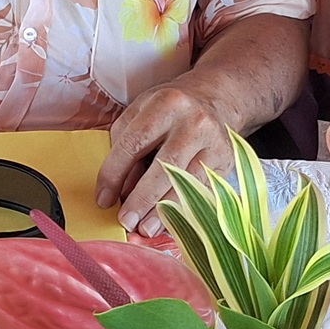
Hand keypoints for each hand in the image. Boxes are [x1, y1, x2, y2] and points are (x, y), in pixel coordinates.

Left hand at [96, 80, 239, 236]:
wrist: (214, 99)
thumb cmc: (169, 109)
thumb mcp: (141, 113)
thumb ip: (125, 146)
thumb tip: (119, 191)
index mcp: (165, 104)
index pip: (134, 143)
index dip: (115, 174)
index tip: (103, 199)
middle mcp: (194, 122)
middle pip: (165, 167)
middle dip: (142, 199)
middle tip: (126, 222)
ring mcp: (215, 143)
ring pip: (187, 184)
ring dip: (164, 211)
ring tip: (144, 229)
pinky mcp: (226, 161)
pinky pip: (203, 192)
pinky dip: (183, 210)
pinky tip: (168, 222)